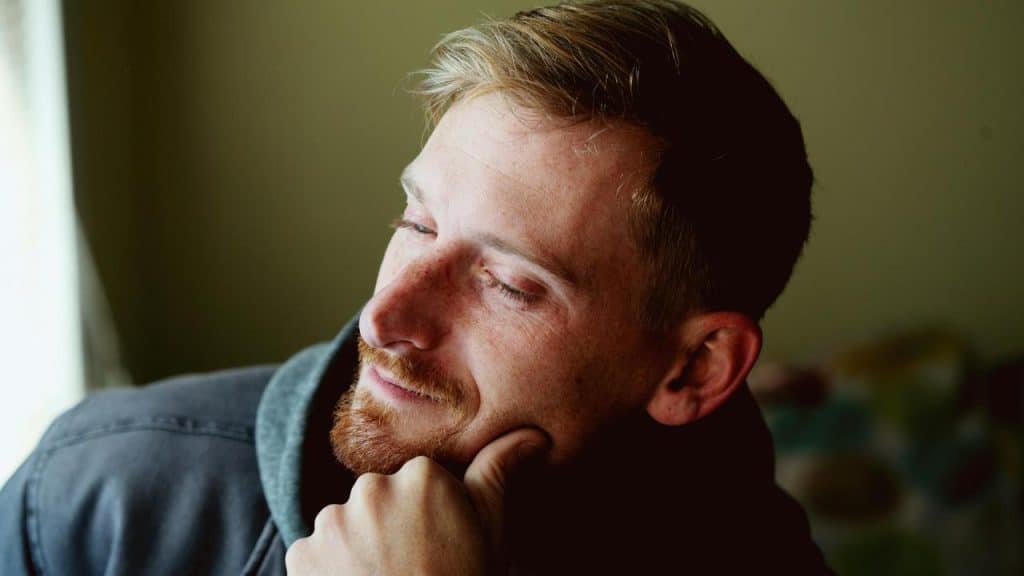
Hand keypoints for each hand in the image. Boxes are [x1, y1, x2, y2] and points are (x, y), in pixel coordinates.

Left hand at [285, 428, 548, 574]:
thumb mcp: (490, 532)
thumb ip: (498, 471)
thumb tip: (533, 434)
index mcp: (421, 475)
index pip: (417, 483)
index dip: (428, 517)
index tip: (438, 546)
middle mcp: (371, 487)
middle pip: (378, 500)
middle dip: (389, 527)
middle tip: (411, 567)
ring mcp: (332, 522)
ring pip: (345, 526)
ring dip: (357, 549)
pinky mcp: (301, 554)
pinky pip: (315, 554)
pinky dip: (329, 572)